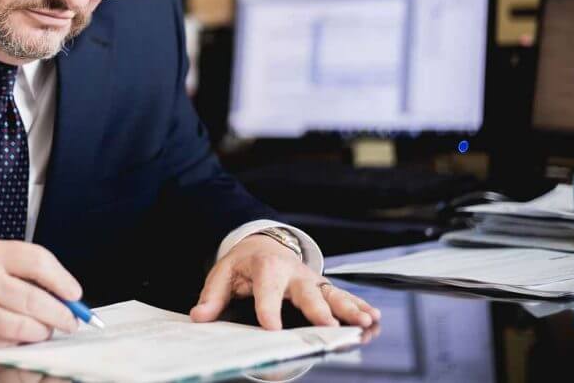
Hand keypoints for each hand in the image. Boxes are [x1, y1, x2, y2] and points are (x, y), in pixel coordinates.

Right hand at [0, 240, 81, 349]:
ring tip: (48, 328)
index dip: (62, 279)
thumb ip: (17, 268)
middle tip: (71, 319)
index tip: (74, 293)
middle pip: (36, 299)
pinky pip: (5, 340)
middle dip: (61, 313)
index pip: (38, 262)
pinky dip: (20, 339)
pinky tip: (23, 334)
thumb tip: (58, 290)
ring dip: (44, 330)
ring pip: (25, 325)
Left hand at [189, 234, 380, 329]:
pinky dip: (360, 309)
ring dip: (350, 309)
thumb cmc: (245, 263)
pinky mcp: (324, 289)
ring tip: (365, 322)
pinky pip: (344, 299)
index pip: (267, 289)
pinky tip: (374, 321)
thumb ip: (213, 296)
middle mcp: (294, 274)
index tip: (271, 328)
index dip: (268, 308)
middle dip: (319, 309)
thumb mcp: (224, 272)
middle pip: (308, 292)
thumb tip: (200, 317)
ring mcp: (313, 281)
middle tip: (328, 324)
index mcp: (267, 267)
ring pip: (333, 295)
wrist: (266, 244)